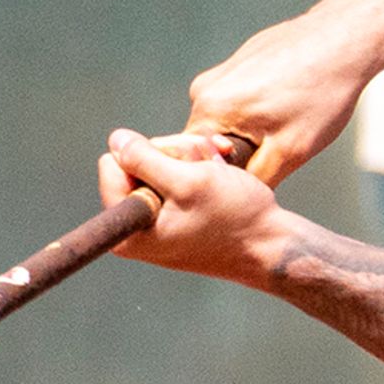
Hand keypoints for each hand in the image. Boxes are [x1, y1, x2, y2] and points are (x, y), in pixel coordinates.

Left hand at [97, 129, 286, 284]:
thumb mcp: (188, 182)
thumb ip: (145, 160)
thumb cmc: (234, 218)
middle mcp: (138, 224)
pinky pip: (178, 173)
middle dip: (175, 155)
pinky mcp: (177, 211)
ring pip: (161, 160)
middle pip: (137, 159)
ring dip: (192, 157)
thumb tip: (115, 139)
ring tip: (217, 172)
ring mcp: (158, 217)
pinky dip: (199, 166)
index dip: (148, 155)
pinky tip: (219, 172)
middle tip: (206, 170)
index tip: (182, 170)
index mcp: (130, 227)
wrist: (271, 244)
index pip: (112, 164)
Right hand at [182, 10, 383, 186]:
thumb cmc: (320, 94)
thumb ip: (253, 180)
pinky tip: (292, 101)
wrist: (345, 40)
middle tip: (279, 148)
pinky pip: (241, 98)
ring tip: (289, 120)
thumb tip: (234, 197)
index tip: (255, 173)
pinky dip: (262, 107)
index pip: (194, 160)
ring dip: (252, 130)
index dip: (223, 175)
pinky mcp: (241, 60)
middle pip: (209, 140)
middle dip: (239, 152)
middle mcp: (205, 86)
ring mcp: (223, 70)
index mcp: (209, 108)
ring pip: (227, 120)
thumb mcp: (290, 153)